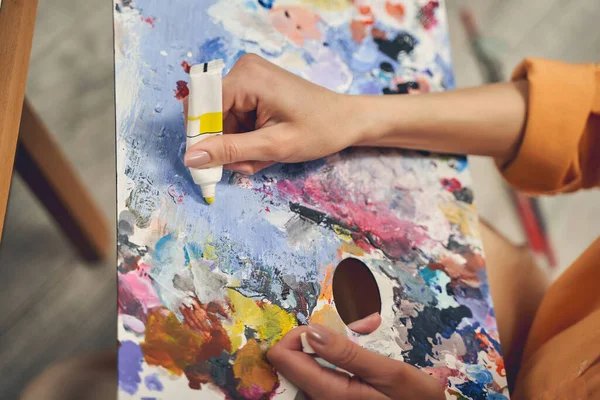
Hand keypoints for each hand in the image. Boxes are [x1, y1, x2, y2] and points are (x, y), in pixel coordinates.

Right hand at [183, 54, 363, 174]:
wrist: (348, 121)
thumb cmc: (320, 130)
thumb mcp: (273, 146)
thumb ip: (230, 150)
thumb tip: (190, 157)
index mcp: (246, 77)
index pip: (201, 105)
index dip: (202, 136)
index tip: (211, 164)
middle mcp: (243, 71)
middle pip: (212, 115)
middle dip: (227, 146)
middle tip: (250, 164)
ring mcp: (249, 79)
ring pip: (224, 122)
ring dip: (239, 147)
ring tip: (263, 158)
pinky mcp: (254, 90)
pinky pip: (236, 119)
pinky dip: (247, 139)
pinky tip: (265, 148)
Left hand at [267, 313, 444, 399]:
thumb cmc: (415, 398)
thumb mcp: (389, 372)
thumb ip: (347, 353)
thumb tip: (310, 331)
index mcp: (328, 392)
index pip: (283, 358)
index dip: (298, 335)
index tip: (323, 328)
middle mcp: (320, 399)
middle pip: (292, 360)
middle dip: (318, 337)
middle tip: (353, 332)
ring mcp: (326, 399)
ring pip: (309, 362)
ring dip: (331, 345)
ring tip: (365, 338)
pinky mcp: (335, 397)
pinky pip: (322, 371)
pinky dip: (337, 356)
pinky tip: (363, 355)